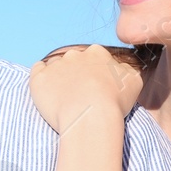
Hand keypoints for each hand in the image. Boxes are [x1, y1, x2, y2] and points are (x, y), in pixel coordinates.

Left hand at [28, 44, 143, 131]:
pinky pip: (37, 71)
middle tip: (80, 94)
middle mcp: (74, 54)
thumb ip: (125, 69)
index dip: (95, 73)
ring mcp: (55, 65)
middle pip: (74, 61)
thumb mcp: (133, 82)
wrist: (90, 117)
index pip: (94, 58)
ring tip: (64, 98)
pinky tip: (47, 91)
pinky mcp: (38, 78)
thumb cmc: (114, 102)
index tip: (96, 87)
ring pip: (55, 66)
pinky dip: (41, 78)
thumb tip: (119, 67)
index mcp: (97, 53)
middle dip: (76, 74)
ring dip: (58, 77)